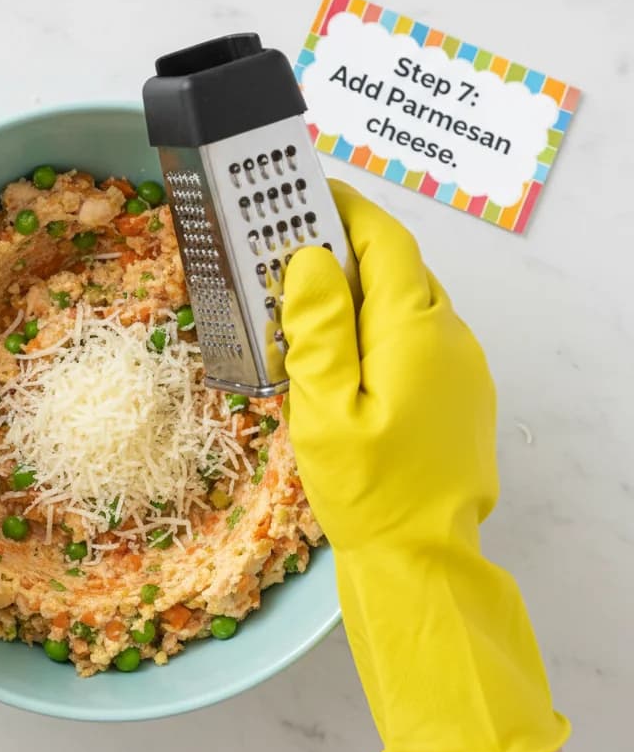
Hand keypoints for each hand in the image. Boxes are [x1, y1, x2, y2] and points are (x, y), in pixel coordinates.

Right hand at [281, 182, 567, 751]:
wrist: (423, 559)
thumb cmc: (367, 487)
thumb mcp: (324, 407)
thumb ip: (318, 327)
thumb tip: (310, 257)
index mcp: (415, 331)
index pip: (387, 243)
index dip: (349, 210)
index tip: (308, 192)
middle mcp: (449, 336)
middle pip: (399, 268)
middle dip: (348, 247)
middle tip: (290, 247)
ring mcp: (461, 365)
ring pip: (409, 302)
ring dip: (362, 288)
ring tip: (306, 300)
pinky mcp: (460, 392)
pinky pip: (418, 337)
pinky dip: (379, 325)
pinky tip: (343, 352)